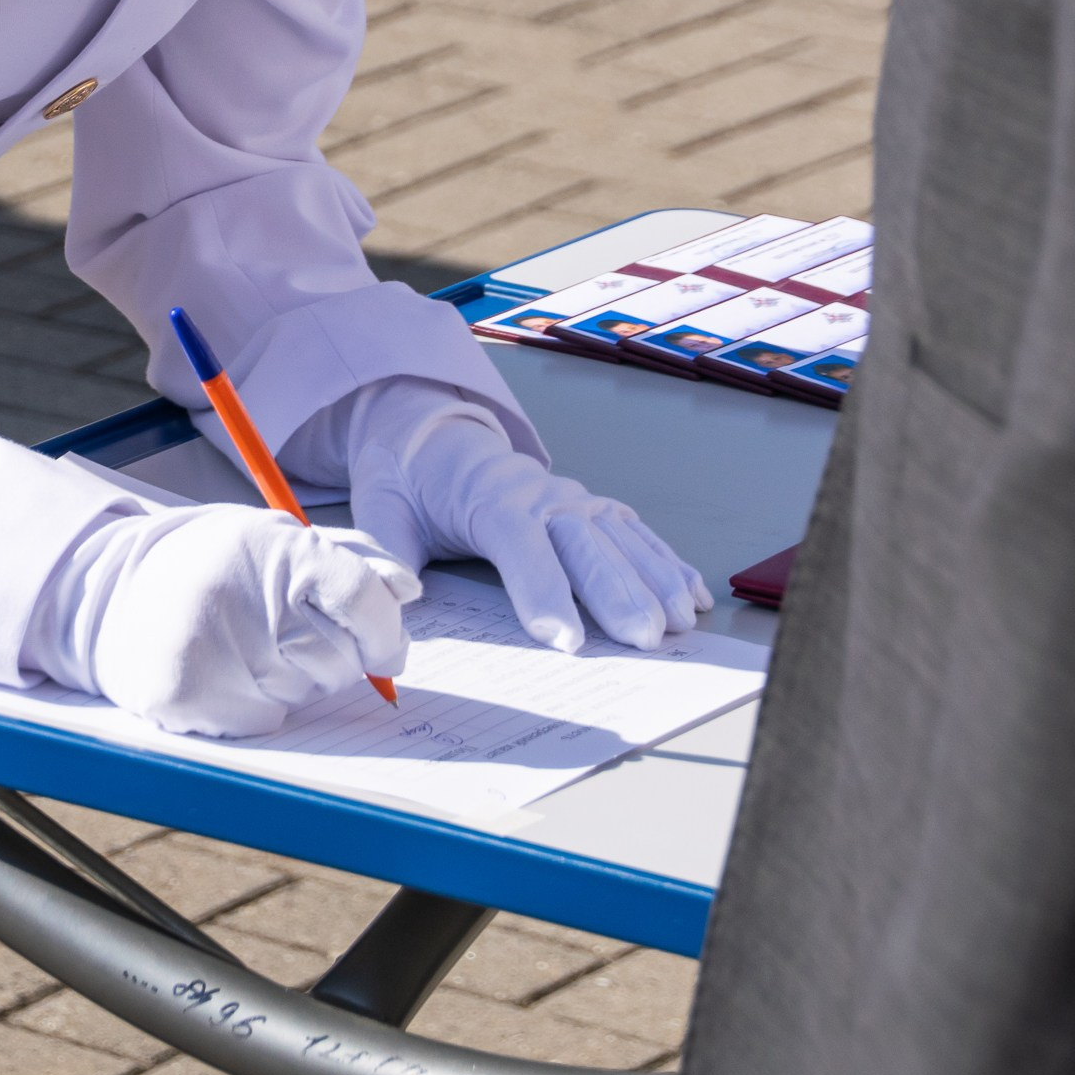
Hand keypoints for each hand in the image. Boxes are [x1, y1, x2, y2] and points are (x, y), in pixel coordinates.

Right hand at [25, 505, 416, 737]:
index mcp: (275, 545)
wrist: (111, 591)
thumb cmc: (211, 564)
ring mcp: (213, 647)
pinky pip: (267, 719)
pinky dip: (259, 706)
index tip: (387, 648)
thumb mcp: (275, 539)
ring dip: (294, 679)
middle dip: (335, 656)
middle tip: (290, 633)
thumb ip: (348, 561)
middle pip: (342, 656)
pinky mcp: (188, 695)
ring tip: (249, 646)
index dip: (386, 632)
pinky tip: (227, 674)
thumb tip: (407, 590)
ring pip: (308, 692)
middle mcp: (244, 592)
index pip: (362, 599)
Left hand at [343, 383, 708, 653]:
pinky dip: (666, 562)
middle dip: (616, 592)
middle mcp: (539, 495)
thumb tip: (391, 597)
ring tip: (680, 623)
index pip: (520, 545)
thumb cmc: (407, 482)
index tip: (564, 638)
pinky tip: (693, 595)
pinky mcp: (590, 506)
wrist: (432, 436)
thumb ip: (386, 555)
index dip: (543, 590)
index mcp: (488, 500)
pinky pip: (635, 532)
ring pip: (620, 538)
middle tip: (643, 638)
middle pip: (584, 544)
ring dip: (654, 579)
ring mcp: (571, 498)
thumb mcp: (381, 512)